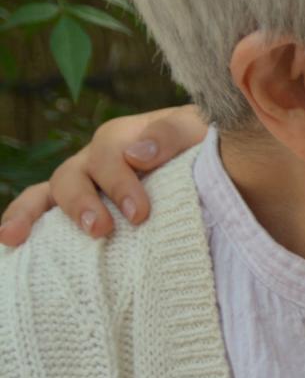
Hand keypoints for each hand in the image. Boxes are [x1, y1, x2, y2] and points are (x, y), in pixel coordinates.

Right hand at [0, 105, 204, 245]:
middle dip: (82, 204)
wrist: (211, 167)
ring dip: (34, 214)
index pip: (111, 153)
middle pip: (74, 174)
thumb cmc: (205, 149)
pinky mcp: (76, 207)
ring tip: (19, 239)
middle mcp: (96, 159)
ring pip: (48, 192)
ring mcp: (82, 182)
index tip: (139, 213)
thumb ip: (174, 134)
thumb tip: (137, 153)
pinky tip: (8, 245)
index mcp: (124, 137)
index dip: (120, 183)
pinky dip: (19, 222)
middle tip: (100, 230)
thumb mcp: (199, 132)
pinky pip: (37, 210)